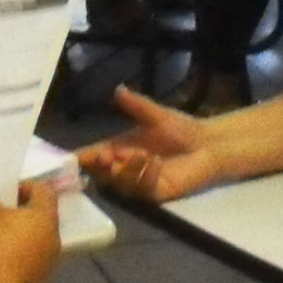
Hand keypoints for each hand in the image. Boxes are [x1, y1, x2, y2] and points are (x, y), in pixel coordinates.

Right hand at [0, 185, 62, 282]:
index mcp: (46, 216)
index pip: (45, 192)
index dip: (28, 187)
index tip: (8, 192)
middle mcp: (55, 237)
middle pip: (43, 218)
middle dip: (24, 214)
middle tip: (2, 214)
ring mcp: (50, 261)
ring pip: (38, 241)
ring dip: (22, 237)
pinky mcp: (39, 280)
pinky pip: (31, 260)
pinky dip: (18, 256)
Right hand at [75, 87, 227, 200]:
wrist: (209, 144)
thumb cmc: (182, 129)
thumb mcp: (157, 115)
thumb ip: (137, 106)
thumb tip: (118, 90)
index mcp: (121, 148)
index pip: (96, 154)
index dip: (84, 157)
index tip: (73, 156)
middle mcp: (127, 167)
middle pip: (103, 174)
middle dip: (100, 167)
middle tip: (104, 157)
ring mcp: (140, 182)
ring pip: (122, 184)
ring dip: (126, 170)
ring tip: (138, 154)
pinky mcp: (157, 192)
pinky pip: (144, 189)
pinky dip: (146, 175)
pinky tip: (155, 162)